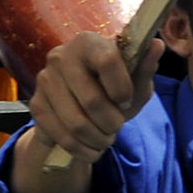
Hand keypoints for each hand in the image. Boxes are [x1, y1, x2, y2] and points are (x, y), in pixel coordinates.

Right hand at [25, 31, 154, 164]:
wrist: (81, 102)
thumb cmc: (114, 87)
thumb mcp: (134, 80)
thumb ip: (145, 67)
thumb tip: (156, 45)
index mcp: (88, 43)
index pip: (107, 62)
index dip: (122, 88)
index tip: (125, 100)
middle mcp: (60, 56)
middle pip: (92, 100)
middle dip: (111, 123)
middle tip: (116, 127)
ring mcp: (44, 80)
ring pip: (76, 124)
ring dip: (98, 140)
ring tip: (105, 139)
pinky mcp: (36, 104)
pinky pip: (60, 136)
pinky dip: (81, 149)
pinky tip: (89, 146)